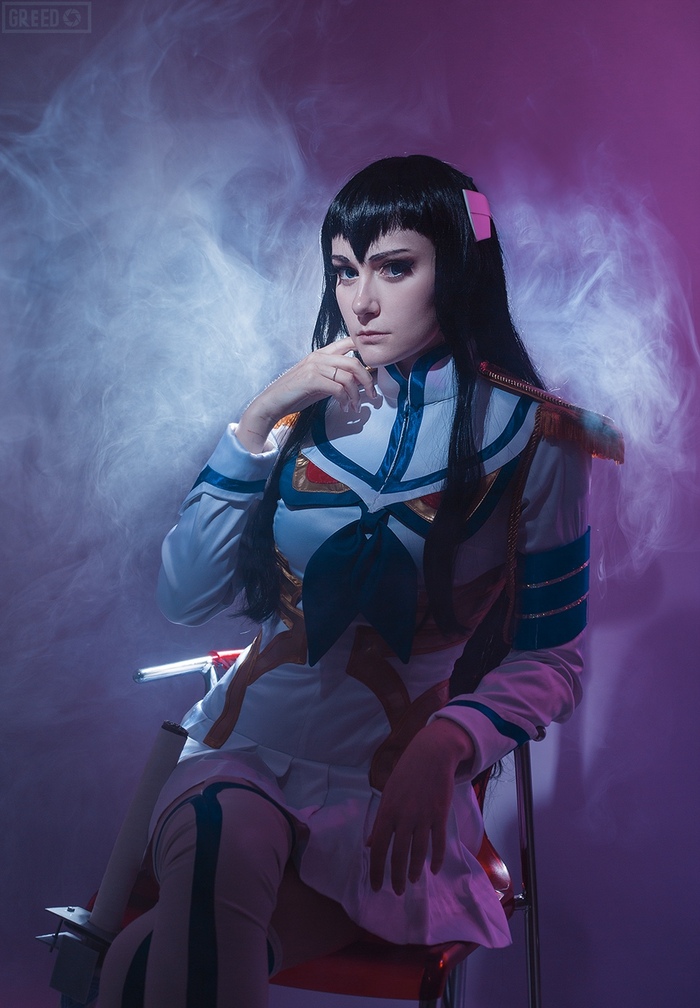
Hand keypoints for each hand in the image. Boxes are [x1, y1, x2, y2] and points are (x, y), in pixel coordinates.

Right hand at [236, 337, 377, 452]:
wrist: (273, 402)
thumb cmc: (295, 394)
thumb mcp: (319, 382)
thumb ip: (335, 378)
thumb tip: (357, 383)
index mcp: (321, 354)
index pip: (348, 343)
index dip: (364, 353)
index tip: (372, 371)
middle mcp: (319, 357)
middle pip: (354, 361)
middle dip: (368, 380)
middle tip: (372, 394)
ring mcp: (314, 367)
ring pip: (348, 377)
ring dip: (356, 395)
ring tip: (355, 407)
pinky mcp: (311, 380)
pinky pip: (338, 389)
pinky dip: (345, 400)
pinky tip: (344, 407)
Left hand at [367, 719, 474, 895]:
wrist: (431, 755)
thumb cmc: (406, 775)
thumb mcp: (387, 795)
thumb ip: (380, 822)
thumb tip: (369, 845)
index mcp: (387, 811)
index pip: (378, 847)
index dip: (376, 870)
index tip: (376, 886)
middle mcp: (404, 816)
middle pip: (398, 854)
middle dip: (395, 877)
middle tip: (396, 891)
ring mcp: (423, 816)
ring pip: (418, 852)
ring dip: (414, 870)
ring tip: (412, 882)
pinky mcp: (440, 814)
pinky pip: (438, 843)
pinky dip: (436, 859)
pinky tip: (434, 869)